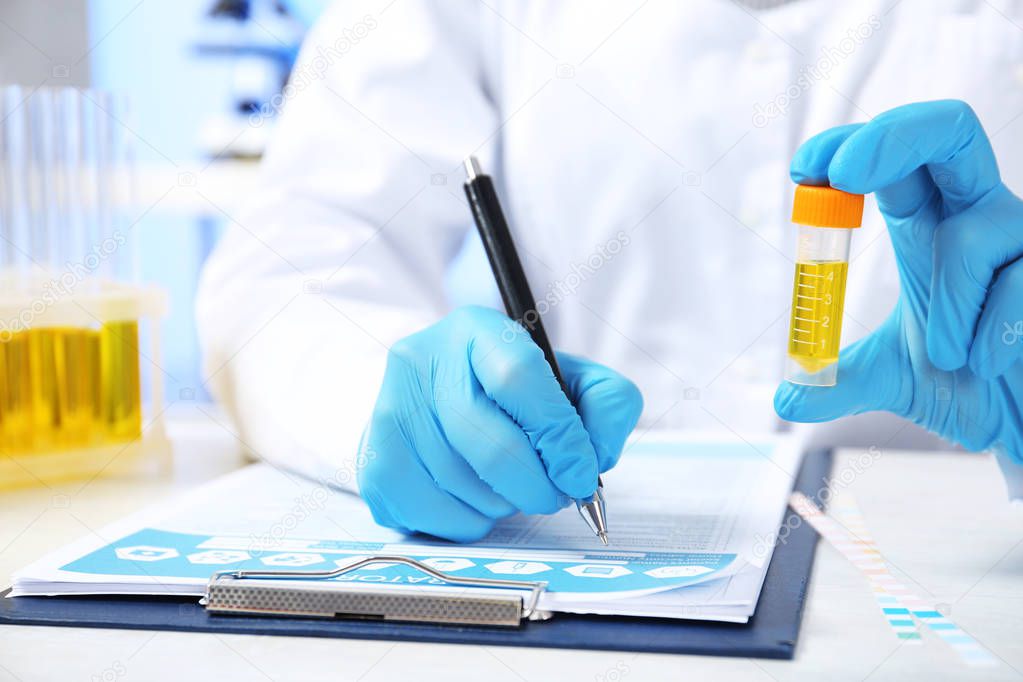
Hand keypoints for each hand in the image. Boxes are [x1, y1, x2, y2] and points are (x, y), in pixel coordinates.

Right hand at [358, 305, 642, 541]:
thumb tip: (591, 458)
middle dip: (536, 485)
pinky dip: (467, 522)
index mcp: (476, 329)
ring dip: (503, 504)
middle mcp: (421, 361)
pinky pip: (431, 514)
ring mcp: (389, 410)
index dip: (558, 434)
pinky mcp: (373, 460)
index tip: (581, 473)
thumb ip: (606, 405)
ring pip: (462, 484)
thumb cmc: (515, 395)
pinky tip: (475, 501)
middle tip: (554, 494)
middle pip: (489, 443)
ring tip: (510, 488)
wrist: (440, 400)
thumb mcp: (571, 379)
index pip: (518, 377)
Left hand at [774, 100, 1022, 461]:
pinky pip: (1019, 288)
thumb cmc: (966, 382)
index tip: (803, 170)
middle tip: (844, 174)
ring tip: (950, 357)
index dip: (848, 145)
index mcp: (928, 225)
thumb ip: (839, 382)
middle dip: (893, 138)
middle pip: (948, 131)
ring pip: (972, 240)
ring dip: (947, 312)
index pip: (890, 158)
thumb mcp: (890, 378)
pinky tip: (987, 364)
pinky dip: (988, 338)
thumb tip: (785, 400)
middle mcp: (977, 215)